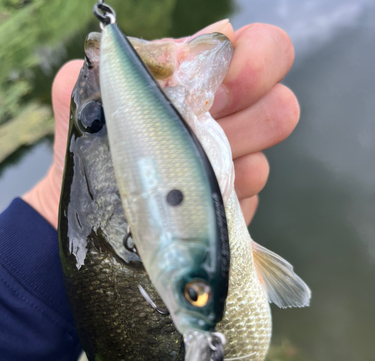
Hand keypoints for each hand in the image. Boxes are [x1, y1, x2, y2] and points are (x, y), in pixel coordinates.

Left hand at [23, 21, 298, 228]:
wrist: (90, 215)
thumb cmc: (88, 153)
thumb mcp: (86, 100)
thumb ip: (121, 65)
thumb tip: (179, 55)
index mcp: (200, 83)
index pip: (260, 51)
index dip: (252, 62)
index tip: (219, 89)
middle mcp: (228, 122)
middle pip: (281, 108)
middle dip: (248, 121)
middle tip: (207, 134)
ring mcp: (234, 169)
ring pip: (261, 165)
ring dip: (222, 170)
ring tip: (180, 176)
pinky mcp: (232, 210)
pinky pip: (244, 207)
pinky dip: (214, 206)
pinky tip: (181, 207)